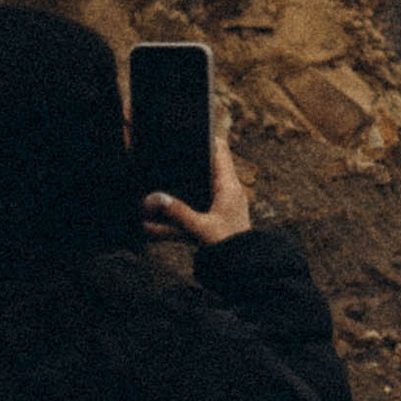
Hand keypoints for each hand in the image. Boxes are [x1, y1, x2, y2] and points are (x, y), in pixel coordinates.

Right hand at [144, 125, 252, 250]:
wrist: (246, 271)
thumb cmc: (230, 248)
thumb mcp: (202, 229)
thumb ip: (178, 213)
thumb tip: (154, 198)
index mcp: (229, 187)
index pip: (220, 152)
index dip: (206, 138)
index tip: (188, 128)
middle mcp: (227, 193)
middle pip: (206, 168)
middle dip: (187, 163)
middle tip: (167, 153)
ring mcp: (222, 207)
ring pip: (198, 189)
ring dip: (180, 189)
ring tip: (158, 183)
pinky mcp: (215, 221)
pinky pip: (194, 211)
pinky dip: (178, 214)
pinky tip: (154, 224)